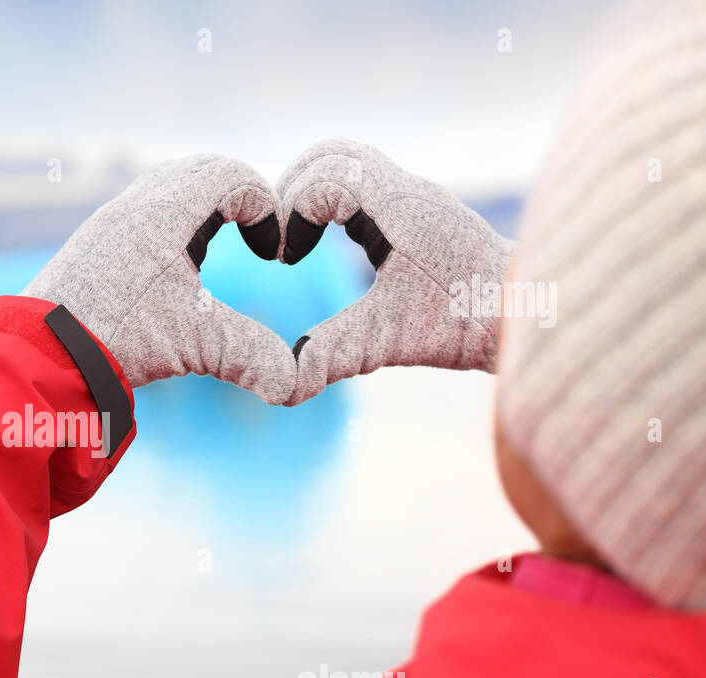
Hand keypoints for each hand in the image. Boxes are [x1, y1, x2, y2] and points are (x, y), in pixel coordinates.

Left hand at [24, 154, 296, 403]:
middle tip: (256, 238)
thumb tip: (297, 385)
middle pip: (201, 169)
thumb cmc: (117, 339)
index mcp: (164, 213)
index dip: (263, 206)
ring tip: (221, 248)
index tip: (270, 251)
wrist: (39, 350)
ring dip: (204, 208)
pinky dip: (174, 223)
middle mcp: (135, 204)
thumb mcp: (194, 346)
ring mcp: (111, 219)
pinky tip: (177, 270)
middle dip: (238, 198)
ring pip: (170, 186)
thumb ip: (251, 357)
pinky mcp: (96, 241)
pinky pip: (145, 207)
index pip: (230, 175)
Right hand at [275, 138, 513, 404]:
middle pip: (331, 154)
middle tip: (282, 240)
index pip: (324, 176)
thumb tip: (285, 386)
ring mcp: (415, 197)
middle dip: (293, 191)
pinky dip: (336, 206)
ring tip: (300, 244)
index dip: (291, 213)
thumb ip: (335, 352)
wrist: (532, 312)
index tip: (287, 259)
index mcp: (399, 207)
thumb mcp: (392, 340)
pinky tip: (332, 247)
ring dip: (313, 196)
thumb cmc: (468, 323)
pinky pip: (365, 185)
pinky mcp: (419, 212)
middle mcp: (408, 191)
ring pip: (349, 163)